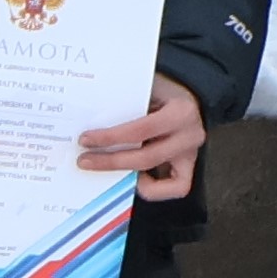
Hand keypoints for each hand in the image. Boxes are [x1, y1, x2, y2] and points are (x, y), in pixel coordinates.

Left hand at [74, 78, 207, 202]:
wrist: (188, 92)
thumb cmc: (163, 89)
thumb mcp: (147, 87)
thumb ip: (126, 104)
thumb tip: (90, 121)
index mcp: (181, 112)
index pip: (141, 130)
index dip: (110, 138)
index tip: (85, 139)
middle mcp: (190, 135)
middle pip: (146, 158)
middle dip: (111, 162)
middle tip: (85, 161)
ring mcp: (191, 153)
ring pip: (160, 179)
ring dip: (126, 179)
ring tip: (105, 172)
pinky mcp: (190, 165)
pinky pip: (176, 187)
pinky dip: (154, 189)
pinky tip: (135, 179)